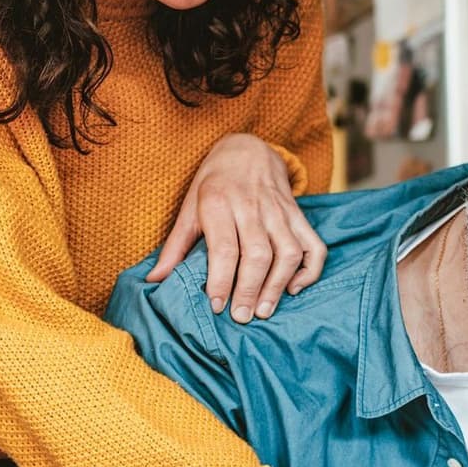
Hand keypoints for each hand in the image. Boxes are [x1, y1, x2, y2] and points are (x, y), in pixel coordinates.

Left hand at [149, 133, 325, 322]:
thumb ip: (174, 247)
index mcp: (219, 202)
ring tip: (264, 310)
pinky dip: (309, 270)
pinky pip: (313, 245)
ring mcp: (279, 210)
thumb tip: (154, 280)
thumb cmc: (213, 184)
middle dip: (249, 289)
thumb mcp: (188, 207)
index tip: (217, 306)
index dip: (221, 280)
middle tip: (241, 317)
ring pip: (286, 251)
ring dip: (277, 284)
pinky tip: (294, 288)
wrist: (247, 149)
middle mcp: (252, 206)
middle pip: (257, 254)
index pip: (224, 248)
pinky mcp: (298, 214)